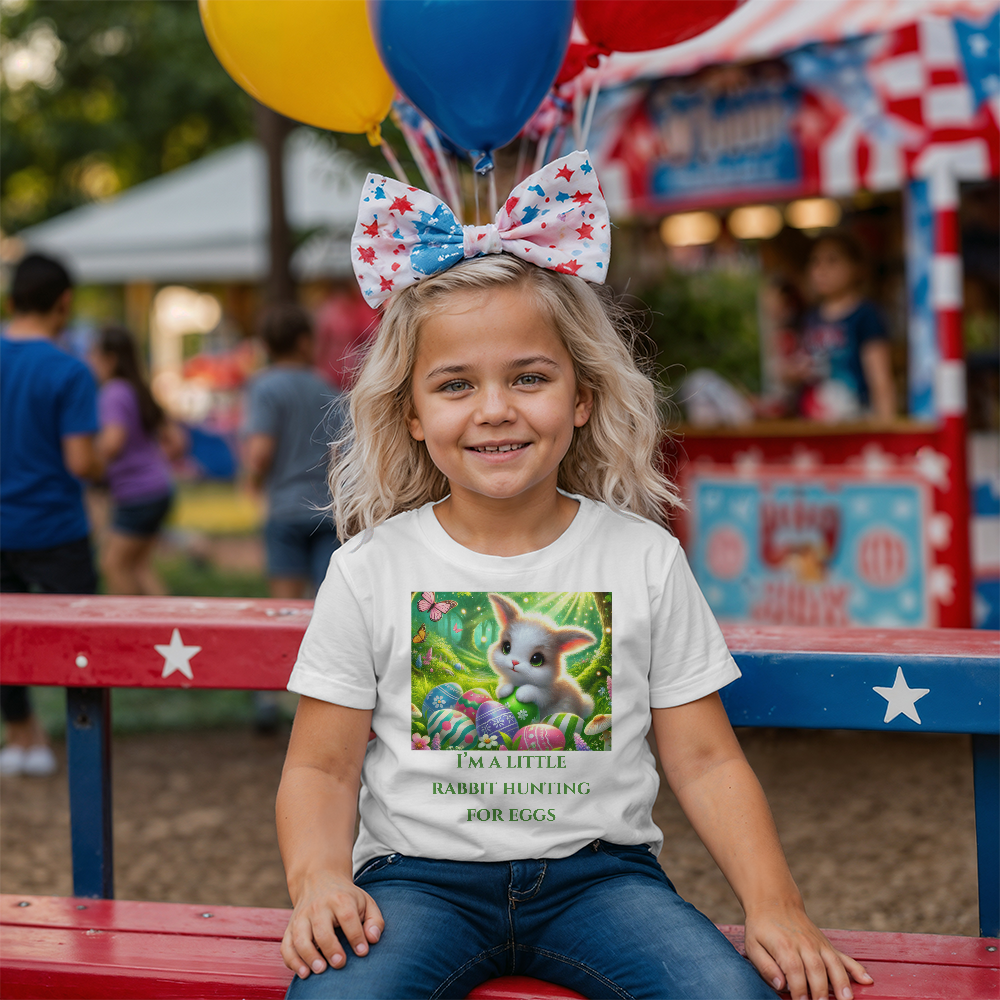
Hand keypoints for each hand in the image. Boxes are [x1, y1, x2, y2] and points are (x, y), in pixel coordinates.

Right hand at [281, 870, 383, 978]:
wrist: (318, 879)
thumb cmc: (346, 897)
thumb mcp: (365, 902)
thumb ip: (374, 920)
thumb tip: (373, 939)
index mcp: (340, 899)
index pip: (347, 917)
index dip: (355, 936)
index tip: (362, 952)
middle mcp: (318, 907)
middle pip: (322, 929)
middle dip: (331, 949)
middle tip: (340, 964)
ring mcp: (301, 917)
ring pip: (300, 938)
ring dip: (308, 957)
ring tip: (320, 970)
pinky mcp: (290, 927)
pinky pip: (286, 946)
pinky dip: (292, 961)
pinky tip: (304, 972)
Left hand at [744, 903, 872, 999]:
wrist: (774, 902)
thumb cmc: (761, 928)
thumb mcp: (752, 945)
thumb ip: (765, 966)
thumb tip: (780, 985)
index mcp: (785, 946)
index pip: (794, 971)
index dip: (799, 989)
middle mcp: (804, 944)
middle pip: (816, 970)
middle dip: (821, 991)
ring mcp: (818, 944)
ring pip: (833, 964)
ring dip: (841, 983)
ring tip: (846, 999)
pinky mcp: (826, 945)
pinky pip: (844, 957)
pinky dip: (856, 968)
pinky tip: (867, 980)